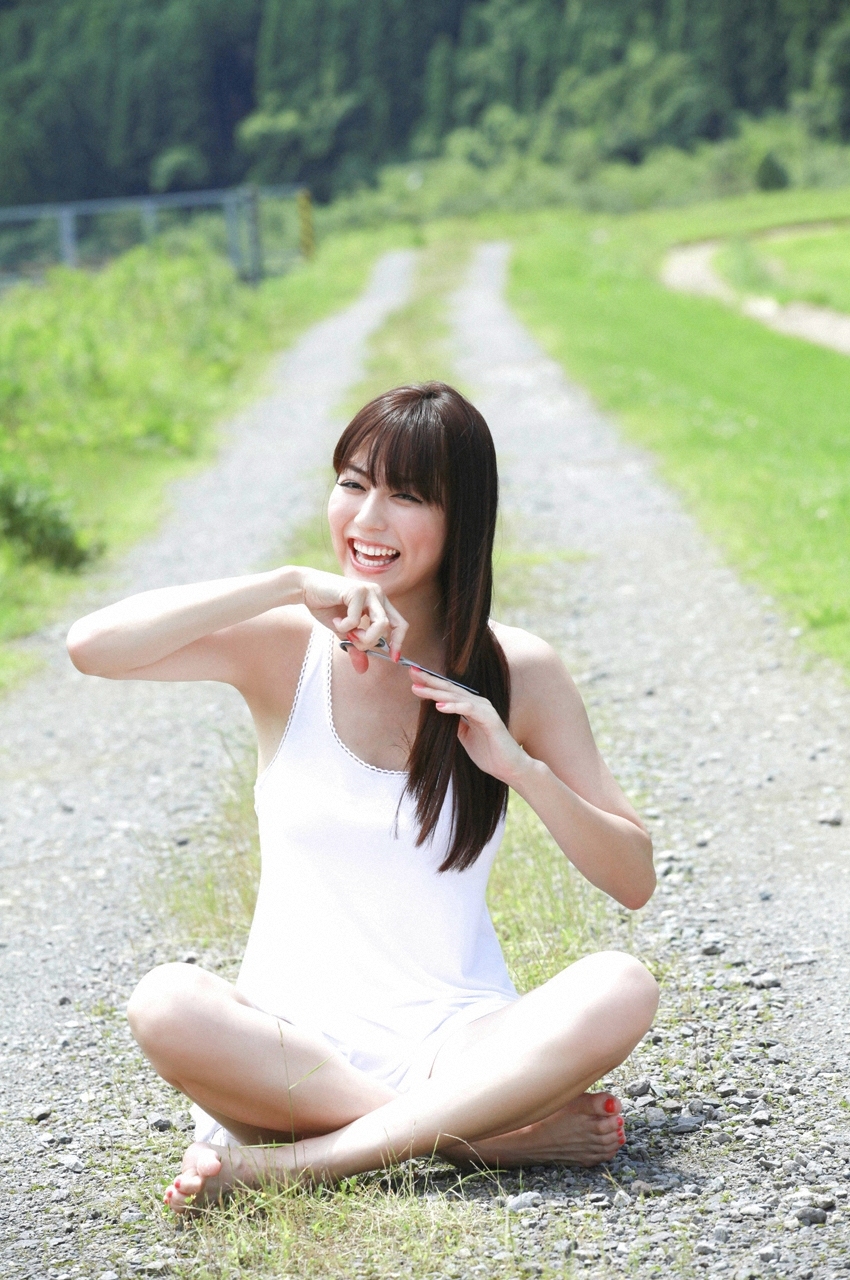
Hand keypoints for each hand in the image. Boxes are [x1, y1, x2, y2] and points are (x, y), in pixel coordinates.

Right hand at [296, 568, 407, 673]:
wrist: (306, 588)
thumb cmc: (326, 607)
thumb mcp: (344, 632)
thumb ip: (355, 647)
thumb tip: (362, 669)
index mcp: (379, 602)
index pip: (399, 623)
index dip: (398, 642)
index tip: (393, 658)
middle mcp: (377, 595)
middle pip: (389, 626)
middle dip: (372, 641)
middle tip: (354, 642)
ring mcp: (368, 591)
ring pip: (380, 624)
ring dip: (362, 636)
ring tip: (346, 632)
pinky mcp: (356, 590)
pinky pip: (356, 620)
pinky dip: (344, 627)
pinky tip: (335, 620)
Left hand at [409, 667, 531, 784]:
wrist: (509, 768)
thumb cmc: (489, 753)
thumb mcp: (464, 737)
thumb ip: (455, 724)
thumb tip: (440, 714)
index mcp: (472, 707)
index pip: (448, 692)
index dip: (430, 684)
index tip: (413, 678)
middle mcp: (478, 704)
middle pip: (450, 689)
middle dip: (429, 680)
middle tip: (411, 671)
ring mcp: (484, 710)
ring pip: (457, 696)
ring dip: (436, 692)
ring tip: (418, 688)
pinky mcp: (490, 719)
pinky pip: (469, 710)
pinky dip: (454, 706)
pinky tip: (439, 706)